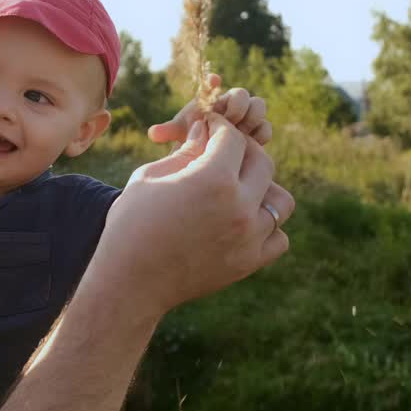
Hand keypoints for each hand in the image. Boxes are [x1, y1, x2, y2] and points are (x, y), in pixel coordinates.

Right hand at [94, 112, 293, 313]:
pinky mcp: (249, 263)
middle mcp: (239, 206)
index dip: (220, 127)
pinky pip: (279, 237)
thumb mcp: (151, 177)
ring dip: (264, 190)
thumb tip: (206, 130)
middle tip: (225, 153)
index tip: (211, 128)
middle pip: (263, 163)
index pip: (233, 138)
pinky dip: (267, 227)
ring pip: (281, 200)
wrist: (130, 282)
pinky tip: (243, 222)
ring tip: (240, 191)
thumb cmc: (131, 224)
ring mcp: (249, 237)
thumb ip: (186, 151)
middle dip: (244, 150)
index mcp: (213, 179)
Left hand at [146, 73, 272, 146]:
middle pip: (242, 93)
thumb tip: (152, 133)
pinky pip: (265, 127)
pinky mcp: (258, 130)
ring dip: (251, 118)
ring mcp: (247, 115)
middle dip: (238, 106)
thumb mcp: (181, 134)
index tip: (213, 80)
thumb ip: (169, 131)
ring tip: (241, 132)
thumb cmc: (193, 138)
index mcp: (212, 98)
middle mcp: (231, 103)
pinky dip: (259, 134)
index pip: (214, 83)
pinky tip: (249, 144)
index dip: (214, 81)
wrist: (212, 156)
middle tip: (231, 120)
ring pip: (259, 106)